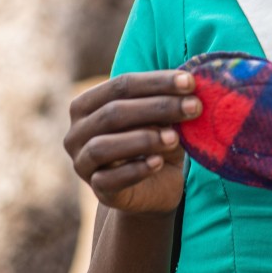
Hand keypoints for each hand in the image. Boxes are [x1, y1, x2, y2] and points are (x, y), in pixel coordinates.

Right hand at [63, 70, 201, 214]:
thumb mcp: (162, 118)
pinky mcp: (98, 190)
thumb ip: (167, 101)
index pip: (121, 85)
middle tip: (194, 107)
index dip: (157, 82)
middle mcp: (77, 132)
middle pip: (113, 112)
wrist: (157, 187)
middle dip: (158, 107)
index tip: (190, 82)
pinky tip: (158, 163)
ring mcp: (82, 163)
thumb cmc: (156, 141)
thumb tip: (189, 84)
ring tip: (174, 138)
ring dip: (143, 139)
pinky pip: (109, 180)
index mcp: (87, 104)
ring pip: (102, 146)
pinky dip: (135, 170)